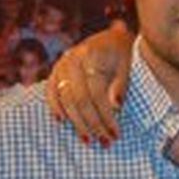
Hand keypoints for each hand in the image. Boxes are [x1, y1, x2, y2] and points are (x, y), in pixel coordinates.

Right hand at [45, 22, 132, 144]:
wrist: (110, 37)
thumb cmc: (122, 52)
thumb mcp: (126, 65)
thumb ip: (120, 85)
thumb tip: (114, 107)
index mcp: (90, 55)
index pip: (97, 92)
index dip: (106, 115)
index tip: (116, 134)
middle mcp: (70, 59)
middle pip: (80, 98)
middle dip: (92, 123)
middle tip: (104, 142)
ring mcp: (60, 65)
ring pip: (65, 99)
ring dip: (76, 122)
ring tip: (88, 139)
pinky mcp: (54, 72)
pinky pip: (51, 92)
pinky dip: (55, 108)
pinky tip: (63, 123)